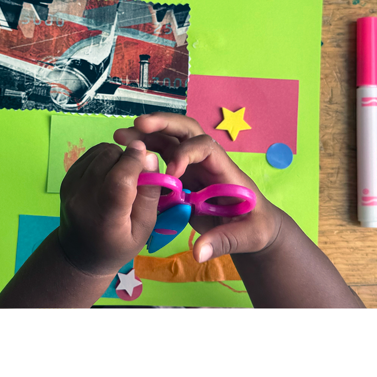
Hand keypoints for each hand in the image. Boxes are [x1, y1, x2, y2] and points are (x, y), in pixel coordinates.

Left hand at [56, 140, 161, 276]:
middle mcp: (83, 199)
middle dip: (127, 158)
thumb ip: (149, 194)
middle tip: (135, 173)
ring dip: (116, 156)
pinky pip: (90, 154)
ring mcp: (71, 187)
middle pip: (108, 159)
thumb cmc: (118, 245)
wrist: (79, 253)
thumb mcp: (144, 228)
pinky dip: (104, 157)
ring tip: (121, 174)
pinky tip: (108, 173)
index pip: (119, 181)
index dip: (133, 161)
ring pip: (100, 152)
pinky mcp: (66, 179)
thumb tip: (150, 157)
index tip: (147, 155)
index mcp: (106, 218)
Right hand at [113, 113, 283, 263]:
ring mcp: (194, 168)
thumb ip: (224, 241)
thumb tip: (198, 252)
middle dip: (164, 123)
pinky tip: (124, 156)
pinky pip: (163, 160)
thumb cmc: (256, 227)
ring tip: (120, 136)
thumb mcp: (249, 236)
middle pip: (187, 131)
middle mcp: (208, 163)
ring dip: (147, 135)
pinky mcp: (183, 178)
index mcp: (225, 170)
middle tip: (138, 123)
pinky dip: (145, 155)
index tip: (172, 173)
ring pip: (171, 141)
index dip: (187, 154)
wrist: (253, 226)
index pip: (206, 147)